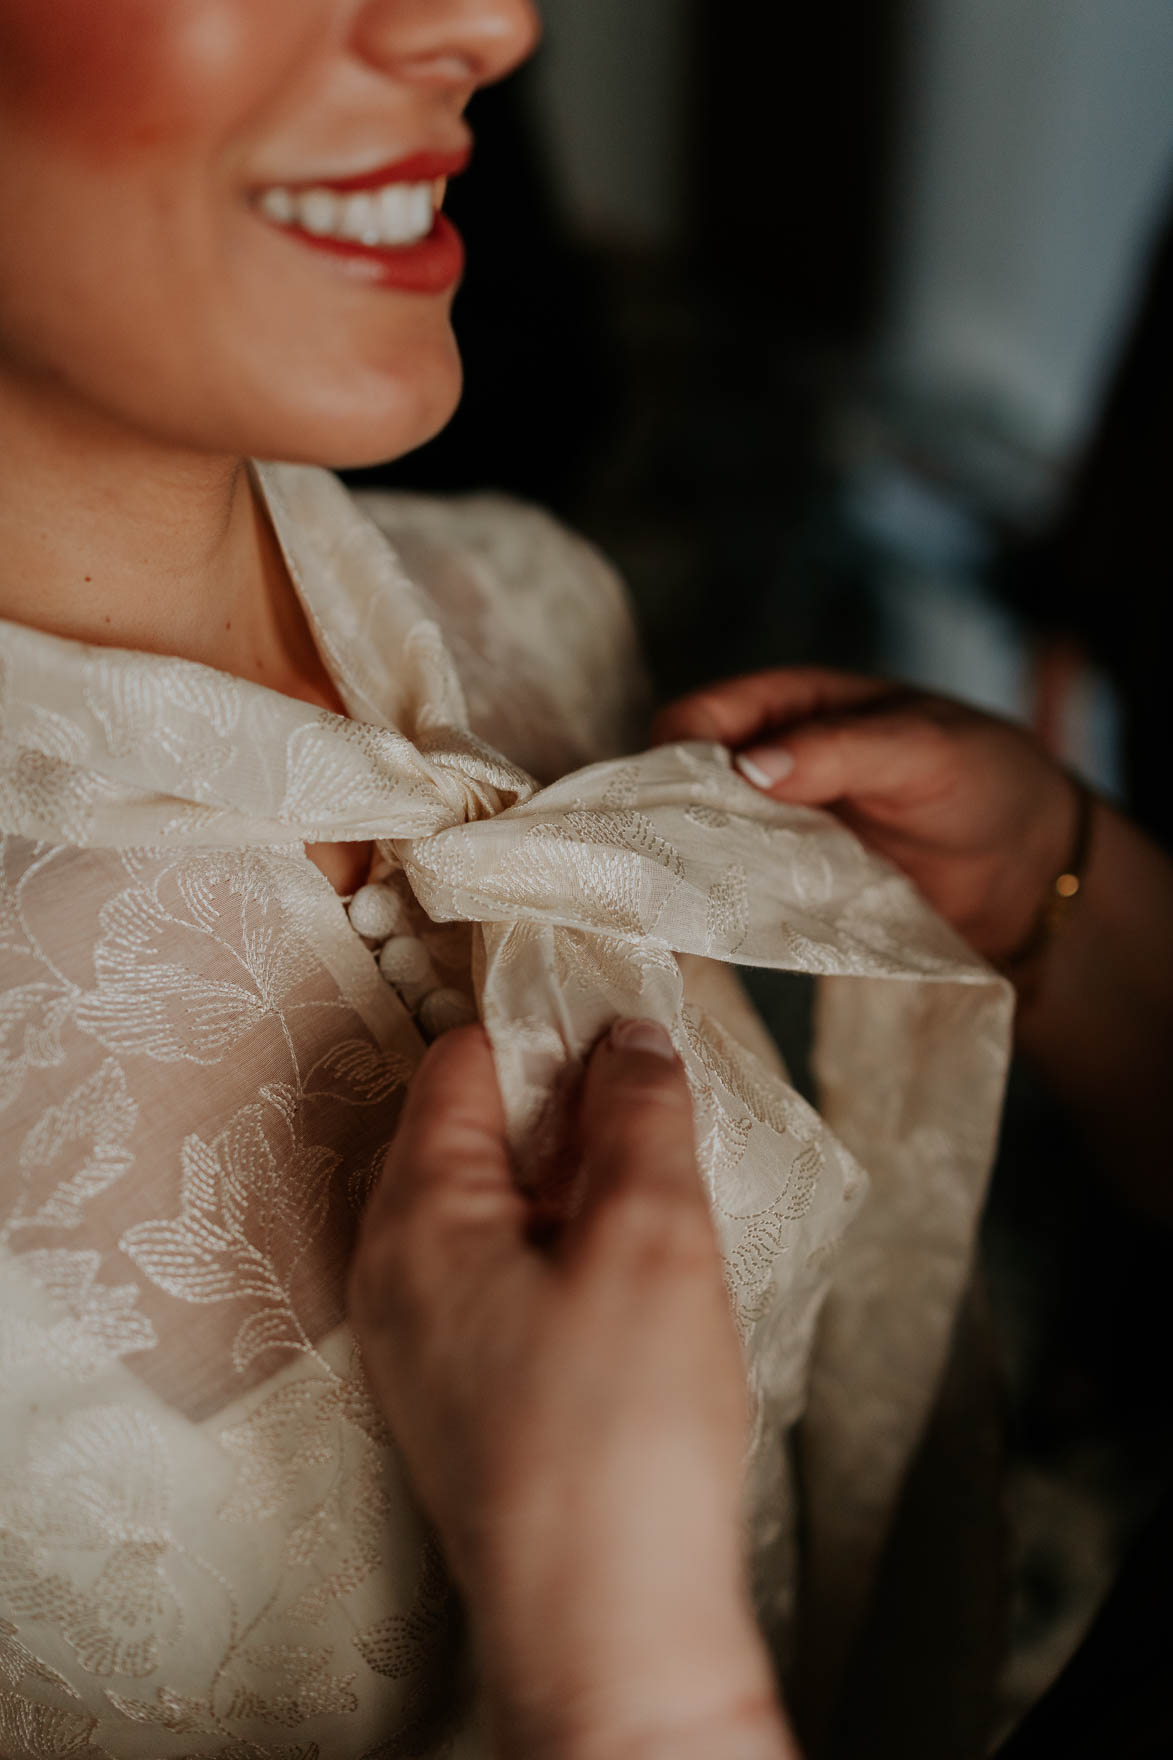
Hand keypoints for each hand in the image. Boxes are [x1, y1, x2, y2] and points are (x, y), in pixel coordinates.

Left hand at [349, 1021, 795, 1759]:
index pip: (462, 1062)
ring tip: (667, 1209)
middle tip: (665, 1123)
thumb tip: (629, 1037)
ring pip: (503, 1208)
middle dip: (575, 1112)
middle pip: (478, 1134)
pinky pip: (511, 1276)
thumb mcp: (651, 1239)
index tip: (627, 1022)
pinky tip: (643, 1287)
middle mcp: (396, 1271)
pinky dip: (573, 1252)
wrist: (610, 1636)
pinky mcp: (467, 1392)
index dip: (547, 1027)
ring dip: (584, 1187)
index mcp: (415, 1217)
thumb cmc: (621, 1440)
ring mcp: (424, 1338)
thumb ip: (638, 1115)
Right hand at [655, 667, 1082, 965]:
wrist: (1030, 871)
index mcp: (790, 706)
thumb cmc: (987, 782)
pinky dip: (717, 910)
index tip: (666, 806)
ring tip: (671, 908)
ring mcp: (774, 830)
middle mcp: (768, 764)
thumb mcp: (923, 750)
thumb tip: (751, 766)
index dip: (672, 754)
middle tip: (660, 867)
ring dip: (685, 870)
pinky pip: (734, 893)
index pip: (698, 717)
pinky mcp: (788, 888)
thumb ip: (841, 750)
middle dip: (665, 819)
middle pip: (680, 783)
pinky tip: (704, 933)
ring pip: (699, 842)